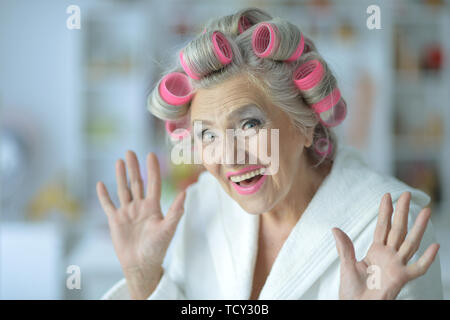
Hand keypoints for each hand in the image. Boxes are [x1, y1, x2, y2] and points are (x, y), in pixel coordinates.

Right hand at [96, 151, 185, 298]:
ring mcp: (127, 212)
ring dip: (120, 176)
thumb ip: (175, 211)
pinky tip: (100, 184)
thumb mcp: (167, 229)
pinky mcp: (115, 220)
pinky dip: (104, 195)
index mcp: (153, 207)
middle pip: (136, 182)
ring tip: (119, 161)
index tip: (151, 154)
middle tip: (130, 152)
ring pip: (123, 189)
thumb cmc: (157, 248)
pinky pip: (108, 205)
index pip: (153, 183)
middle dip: (134, 167)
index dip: (152, 169)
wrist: (141, 264)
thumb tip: (185, 193)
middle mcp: (140, 206)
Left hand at [332, 191, 439, 299]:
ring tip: (426, 211)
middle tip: (408, 195)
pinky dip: (426, 259)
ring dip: (418, 228)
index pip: (382, 227)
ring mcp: (396, 266)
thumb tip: (335, 229)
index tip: (387, 196)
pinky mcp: (401, 279)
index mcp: (376, 251)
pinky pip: (417, 269)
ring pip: (410, 243)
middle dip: (402, 212)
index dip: (385, 212)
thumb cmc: (352, 290)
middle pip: (398, 230)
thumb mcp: (346, 265)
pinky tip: (435, 246)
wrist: (355, 306)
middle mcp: (388, 256)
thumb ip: (344, 247)